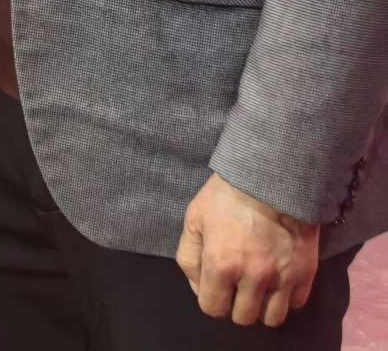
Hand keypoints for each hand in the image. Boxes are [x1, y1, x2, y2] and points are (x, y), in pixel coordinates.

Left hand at [176, 172, 320, 327]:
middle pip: (243, 317)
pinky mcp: (306, 273)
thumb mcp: (194, 219)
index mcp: (221, 264)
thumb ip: (189, 257)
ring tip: (258, 288)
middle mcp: (253, 277)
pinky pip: (296, 303)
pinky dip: (286, 297)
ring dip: (262, 307)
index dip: (211, 300)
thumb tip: (198, 287)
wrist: (272, 178)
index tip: (215, 287)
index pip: (212, 308)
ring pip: (272, 318)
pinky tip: (277, 280)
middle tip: (236, 286)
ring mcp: (283, 278)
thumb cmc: (226, 196)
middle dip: (236, 305)